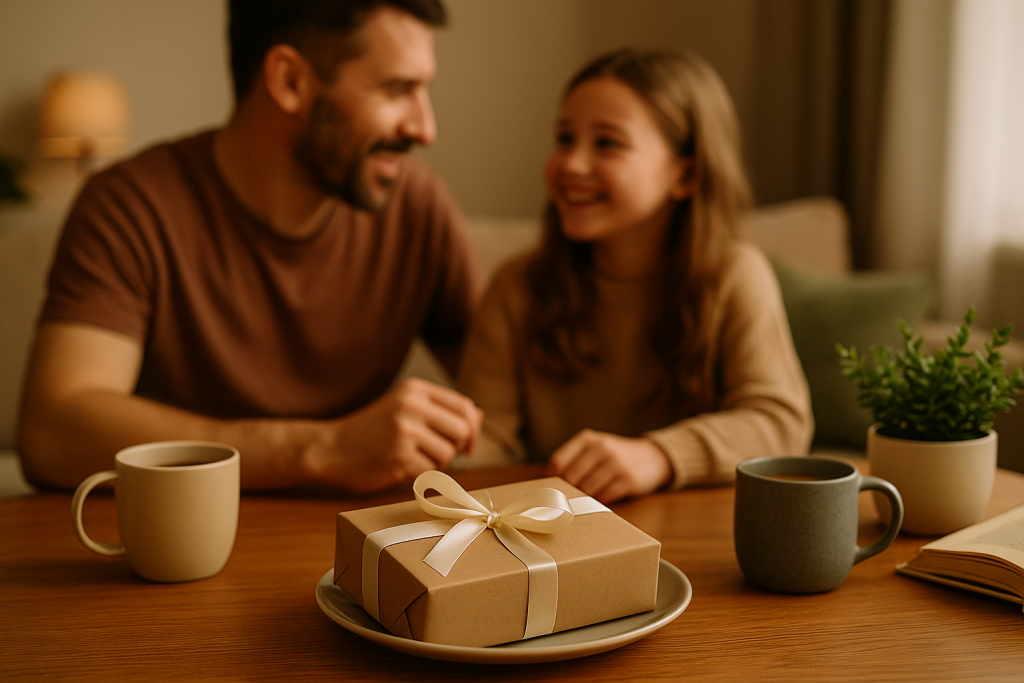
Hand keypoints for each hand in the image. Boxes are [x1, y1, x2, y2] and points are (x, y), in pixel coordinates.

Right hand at [305, 379, 482, 491]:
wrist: (329, 448)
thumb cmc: (372, 430)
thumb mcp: (404, 408)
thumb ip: (439, 410)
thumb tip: (477, 417)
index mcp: (415, 390)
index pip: (464, 407)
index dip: (472, 428)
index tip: (467, 444)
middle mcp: (411, 406)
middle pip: (462, 430)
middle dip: (457, 448)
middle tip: (438, 455)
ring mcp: (404, 431)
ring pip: (447, 454)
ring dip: (436, 463)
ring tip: (412, 458)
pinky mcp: (398, 457)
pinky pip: (429, 471)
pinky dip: (420, 474)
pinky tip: (400, 466)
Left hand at [548, 430, 671, 503]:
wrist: (652, 457)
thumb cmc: (615, 456)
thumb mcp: (595, 448)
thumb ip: (574, 460)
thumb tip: (548, 483)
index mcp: (588, 439)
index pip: (558, 462)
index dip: (553, 479)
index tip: (554, 488)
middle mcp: (601, 448)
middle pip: (571, 478)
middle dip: (568, 491)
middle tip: (570, 498)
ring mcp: (615, 464)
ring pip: (586, 489)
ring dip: (584, 498)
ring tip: (587, 498)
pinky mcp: (627, 480)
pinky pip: (603, 497)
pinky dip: (599, 501)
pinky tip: (602, 498)